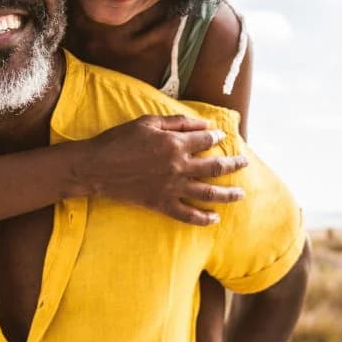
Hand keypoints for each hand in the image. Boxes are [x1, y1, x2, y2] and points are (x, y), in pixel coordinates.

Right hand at [77, 114, 248, 225]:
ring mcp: (171, 188)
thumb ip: (177, 122)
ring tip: (240, 195)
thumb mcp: (148, 122)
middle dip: (233, 165)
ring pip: (208, 194)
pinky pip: (187, 215)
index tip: (221, 136)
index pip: (205, 140)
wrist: (97, 167)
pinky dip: (202, 218)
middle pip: (215, 167)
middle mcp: (178, 167)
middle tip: (244, 163)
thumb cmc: (120, 139)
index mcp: (175, 144)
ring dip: (227, 194)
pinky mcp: (161, 204)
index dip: (215, 137)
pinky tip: (214, 219)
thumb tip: (203, 124)